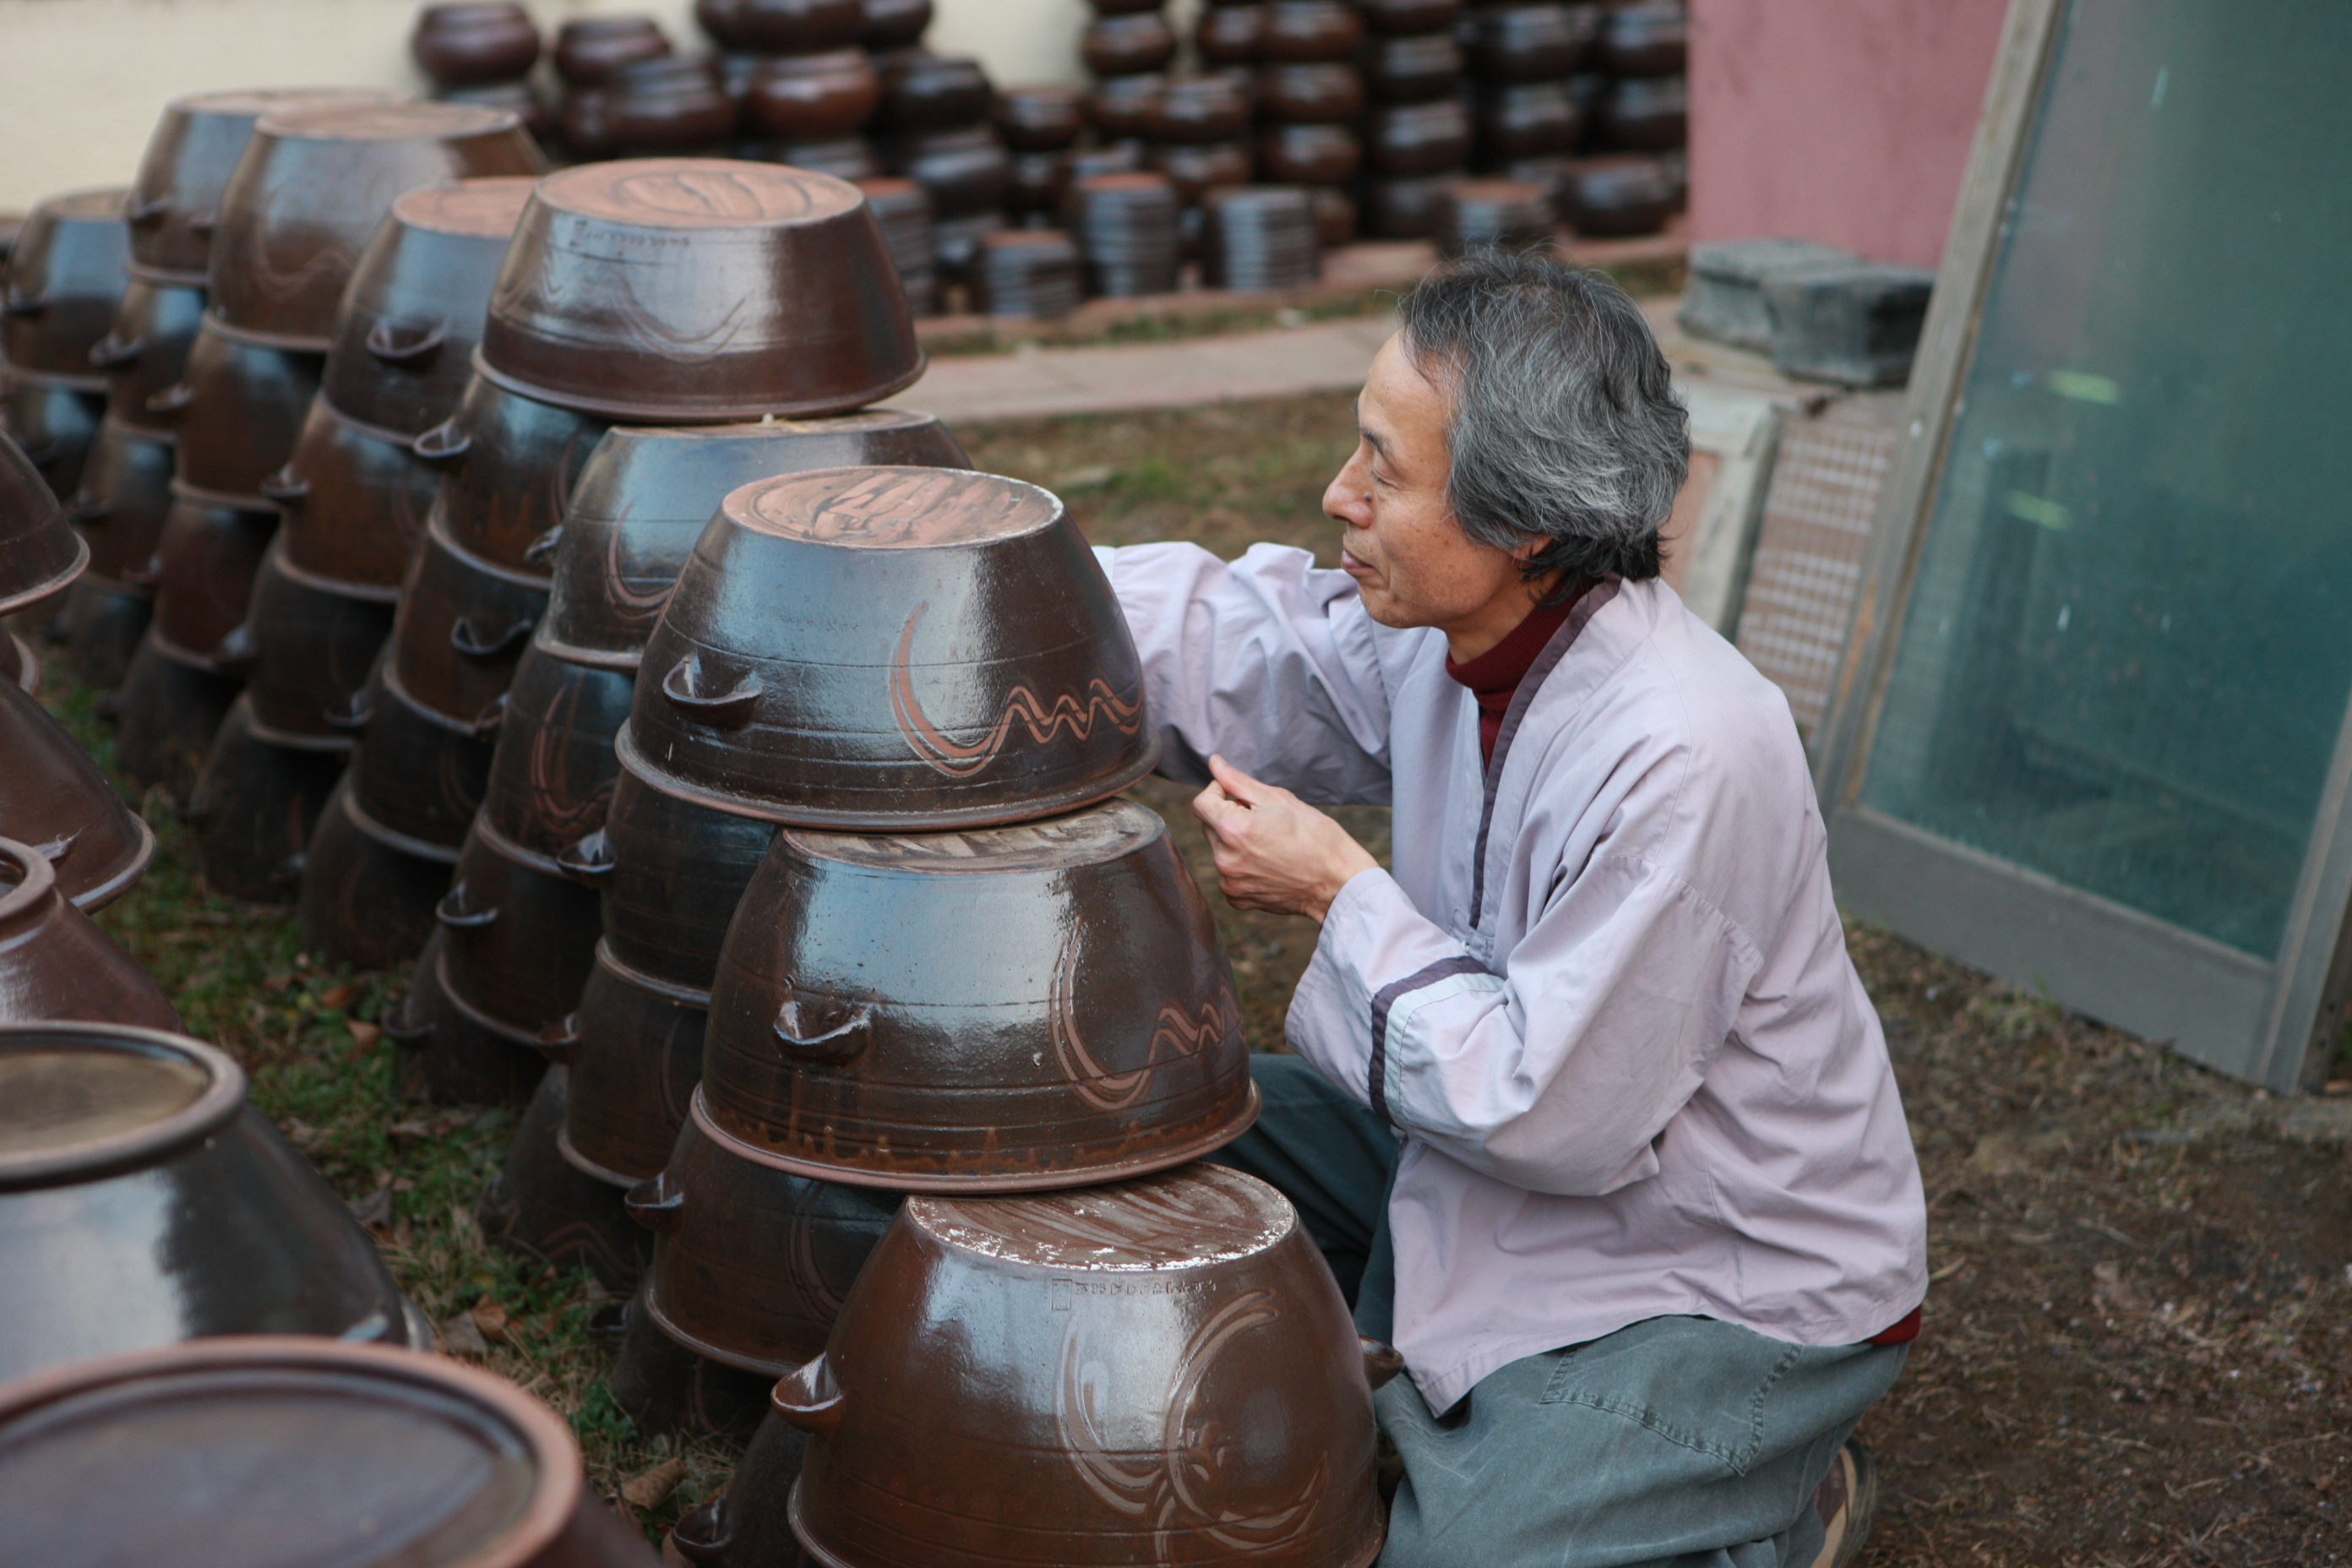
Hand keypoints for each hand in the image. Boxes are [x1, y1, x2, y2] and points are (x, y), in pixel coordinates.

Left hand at [1191, 754, 1380, 922]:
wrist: (1338, 883)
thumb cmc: (1317, 837)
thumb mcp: (1280, 800)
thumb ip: (1239, 781)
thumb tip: (1214, 763)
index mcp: (1232, 829)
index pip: (1201, 802)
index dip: (1218, 792)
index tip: (1239, 795)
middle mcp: (1224, 858)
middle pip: (1209, 825)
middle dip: (1229, 817)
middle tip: (1265, 821)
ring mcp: (1229, 882)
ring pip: (1219, 849)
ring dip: (1235, 842)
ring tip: (1271, 845)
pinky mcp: (1237, 898)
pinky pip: (1229, 874)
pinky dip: (1242, 866)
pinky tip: (1270, 864)